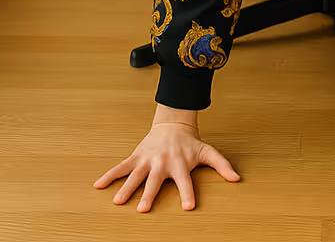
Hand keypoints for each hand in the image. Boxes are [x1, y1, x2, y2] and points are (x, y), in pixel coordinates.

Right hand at [92, 121, 240, 211]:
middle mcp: (163, 163)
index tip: (189, 207)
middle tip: (143, 210)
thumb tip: (236, 179)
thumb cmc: (190, 143)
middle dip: (149, 195)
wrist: (173, 123)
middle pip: (155, 181)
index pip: (186, 182)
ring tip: (118, 202)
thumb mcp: (207, 151)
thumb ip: (221, 165)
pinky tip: (97, 185)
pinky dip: (109, 175)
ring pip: (136, 175)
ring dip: (126, 188)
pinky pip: (121, 167)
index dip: (188, 194)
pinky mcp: (137, 156)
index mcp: (180, 164)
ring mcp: (148, 160)